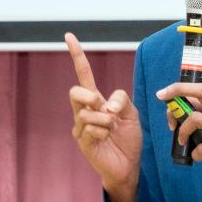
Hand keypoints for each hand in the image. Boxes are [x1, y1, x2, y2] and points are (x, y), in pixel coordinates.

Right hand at [65, 33, 141, 197]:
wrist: (129, 165)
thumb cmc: (128, 138)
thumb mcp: (132, 113)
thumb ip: (121, 100)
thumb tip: (105, 104)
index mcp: (96, 100)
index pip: (84, 74)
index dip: (77, 55)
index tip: (69, 36)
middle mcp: (84, 111)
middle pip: (75, 91)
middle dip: (88, 96)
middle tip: (100, 105)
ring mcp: (80, 127)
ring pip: (86, 113)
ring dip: (105, 120)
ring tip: (112, 129)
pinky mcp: (82, 142)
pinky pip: (90, 129)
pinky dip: (104, 132)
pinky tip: (107, 139)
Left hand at [155, 82, 201, 193]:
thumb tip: (177, 114)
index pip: (200, 90)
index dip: (180, 88)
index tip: (163, 93)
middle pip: (201, 92)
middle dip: (179, 93)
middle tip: (165, 104)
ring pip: (197, 119)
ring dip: (182, 131)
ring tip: (182, 142)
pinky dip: (196, 153)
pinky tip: (197, 157)